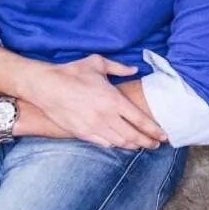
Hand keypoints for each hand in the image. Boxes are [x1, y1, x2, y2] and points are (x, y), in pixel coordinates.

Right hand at [22, 55, 166, 148]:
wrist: (44, 86)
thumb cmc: (72, 72)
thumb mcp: (98, 63)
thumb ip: (119, 68)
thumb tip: (134, 69)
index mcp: (113, 100)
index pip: (140, 120)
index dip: (154, 130)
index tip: (164, 135)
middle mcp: (106, 116)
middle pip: (133, 135)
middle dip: (148, 142)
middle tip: (156, 145)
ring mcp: (93, 126)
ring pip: (119, 142)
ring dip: (133, 145)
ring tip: (142, 146)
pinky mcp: (81, 132)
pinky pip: (103, 143)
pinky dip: (115, 145)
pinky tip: (120, 144)